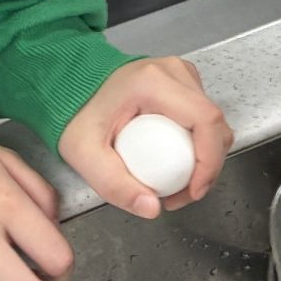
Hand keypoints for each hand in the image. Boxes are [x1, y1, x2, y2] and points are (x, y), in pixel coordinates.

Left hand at [57, 57, 231, 218]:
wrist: (66, 84)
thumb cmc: (74, 112)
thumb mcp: (85, 155)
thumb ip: (115, 185)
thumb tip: (152, 208)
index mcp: (153, 82)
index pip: (205, 119)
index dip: (210, 161)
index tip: (194, 191)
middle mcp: (173, 72)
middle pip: (215, 122)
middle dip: (208, 167)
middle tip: (180, 195)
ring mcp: (180, 74)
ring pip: (213, 121)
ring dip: (205, 157)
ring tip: (175, 183)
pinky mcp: (181, 82)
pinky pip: (202, 116)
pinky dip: (198, 144)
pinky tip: (176, 161)